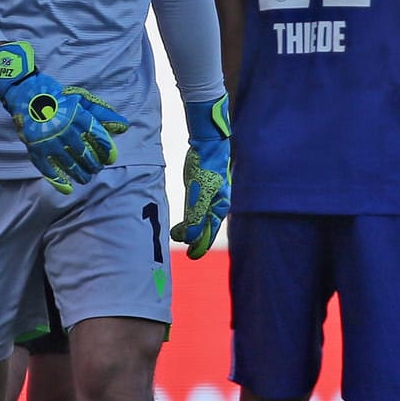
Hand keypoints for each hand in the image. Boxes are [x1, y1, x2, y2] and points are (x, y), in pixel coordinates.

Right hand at [0, 41, 128, 193]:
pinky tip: (67, 188)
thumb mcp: (80, 100)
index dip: (108, 151)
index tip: (111, 159)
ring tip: (85, 178)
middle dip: (93, 165)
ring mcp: (50, 141)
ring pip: (69, 164)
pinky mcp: (36, 148)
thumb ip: (101, 113)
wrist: (25, 92)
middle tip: (95, 169)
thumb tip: (124, 126)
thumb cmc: (56, 96)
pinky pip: (48, 169)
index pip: (100, 139)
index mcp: (79, 117)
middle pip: (86, 155)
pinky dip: (58, 181)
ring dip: (80, 174)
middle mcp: (66, 131)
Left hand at [170, 95, 231, 258]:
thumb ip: (196, 216)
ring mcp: (208, 196)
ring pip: (199, 218)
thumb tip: (192, 238)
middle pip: (205, 227)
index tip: (191, 256)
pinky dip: (189, 217)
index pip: (210, 232)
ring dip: (191, 229)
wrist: (207, 144)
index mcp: (220, 207)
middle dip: (196, 239)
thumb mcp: (200, 193)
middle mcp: (216, 204)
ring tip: (179, 236)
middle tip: (186, 251)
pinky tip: (183, 221)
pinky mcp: (199, 188)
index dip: (201, 245)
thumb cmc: (207, 167)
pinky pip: (194, 207)